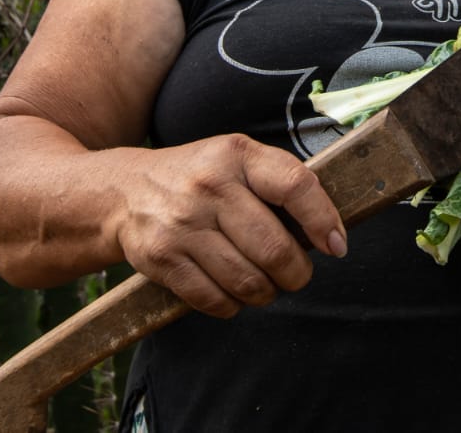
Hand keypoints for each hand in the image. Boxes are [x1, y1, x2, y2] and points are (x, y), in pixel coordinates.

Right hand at [106, 135, 347, 318]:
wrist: (124, 191)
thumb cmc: (198, 177)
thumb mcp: (235, 158)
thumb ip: (278, 182)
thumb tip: (328, 230)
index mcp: (236, 155)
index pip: (295, 186)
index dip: (323, 220)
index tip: (336, 245)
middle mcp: (209, 186)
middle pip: (273, 248)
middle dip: (296, 273)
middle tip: (296, 275)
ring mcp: (182, 224)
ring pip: (247, 280)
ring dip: (265, 292)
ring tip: (265, 285)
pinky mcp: (161, 258)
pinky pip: (214, 299)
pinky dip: (232, 306)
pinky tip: (233, 293)